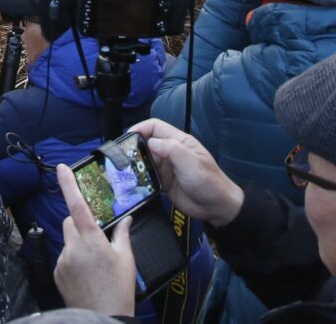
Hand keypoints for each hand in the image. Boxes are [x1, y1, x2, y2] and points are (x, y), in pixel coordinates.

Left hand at [53, 163, 136, 316]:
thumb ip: (122, 235)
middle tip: (95, 236)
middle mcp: (73, 247)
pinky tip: (86, 273)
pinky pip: (63, 256)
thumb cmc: (118, 290)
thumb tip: (125, 219)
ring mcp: (62, 261)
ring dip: (77, 242)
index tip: (61, 168)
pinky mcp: (57, 273)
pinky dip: (72, 258)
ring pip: (67, 239)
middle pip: (70, 221)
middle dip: (79, 222)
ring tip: (94, 263)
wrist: (103, 317)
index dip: (68, 185)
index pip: (77, 205)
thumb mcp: (126, 259)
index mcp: (92, 240)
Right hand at [125, 119, 243, 226]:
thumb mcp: (192, 163)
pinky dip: (138, 177)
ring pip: (144, 160)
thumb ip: (172, 150)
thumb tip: (151, 142)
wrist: (217, 208)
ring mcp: (166, 168)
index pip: (155, 127)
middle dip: (133, 147)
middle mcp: (170, 152)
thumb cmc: (208, 182)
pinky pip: (147, 176)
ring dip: (134, 163)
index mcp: (178, 142)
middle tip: (119, 157)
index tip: (126, 138)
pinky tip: (130, 183)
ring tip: (120, 170)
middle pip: (146, 143)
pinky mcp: (163, 182)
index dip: (140, 128)